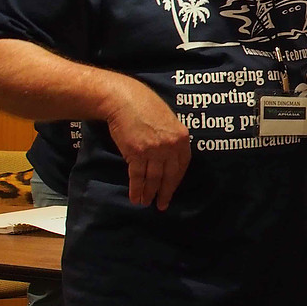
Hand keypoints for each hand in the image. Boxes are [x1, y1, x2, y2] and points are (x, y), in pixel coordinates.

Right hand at [102, 77, 190, 209]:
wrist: (124, 100)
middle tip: (162, 205)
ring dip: (149, 193)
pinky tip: (135, 198)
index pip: (182, 166)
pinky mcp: (137, 153)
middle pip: (170, 175)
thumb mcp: (168, 121)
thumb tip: (171, 157)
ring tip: (146, 203)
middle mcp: (171, 146)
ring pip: (153, 178)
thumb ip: (172, 139)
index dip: (176, 180)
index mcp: (182, 138)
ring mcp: (154, 150)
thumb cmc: (146, 106)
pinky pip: (138, 176)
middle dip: (165, 192)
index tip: (171, 190)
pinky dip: (137, 189)